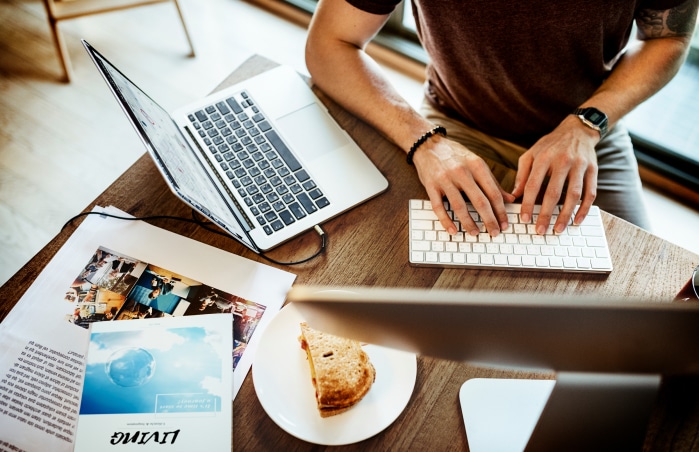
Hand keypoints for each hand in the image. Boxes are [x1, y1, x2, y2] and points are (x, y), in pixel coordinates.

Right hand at [412, 135, 514, 235]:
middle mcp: (462, 172)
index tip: (504, 224)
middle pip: (479, 201)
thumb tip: (510, 199)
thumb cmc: (455, 155)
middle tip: (494, 233)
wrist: (428, 144)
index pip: (493, 192)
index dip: (501, 211)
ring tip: (475, 233)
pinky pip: (439, 207)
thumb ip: (492, 182)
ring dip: (468, 223)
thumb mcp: (476, 163)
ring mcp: (445, 179)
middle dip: (489, 220)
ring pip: (459, 206)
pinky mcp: (431, 185)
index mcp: (476, 165)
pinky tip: (453, 230)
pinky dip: (446, 221)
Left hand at [512, 116, 598, 233]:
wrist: (578, 130)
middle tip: (540, 230)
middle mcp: (563, 161)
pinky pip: (590, 193)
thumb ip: (522, 174)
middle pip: (553, 192)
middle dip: (546, 214)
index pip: (533, 184)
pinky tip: (577, 220)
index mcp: (544, 157)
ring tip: (558, 229)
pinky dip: (584, 209)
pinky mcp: (593, 170)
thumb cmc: (550, 145)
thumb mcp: (531, 154)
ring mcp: (580, 165)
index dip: (528, 203)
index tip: (524, 219)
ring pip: (573, 195)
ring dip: (566, 215)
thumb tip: (514, 195)